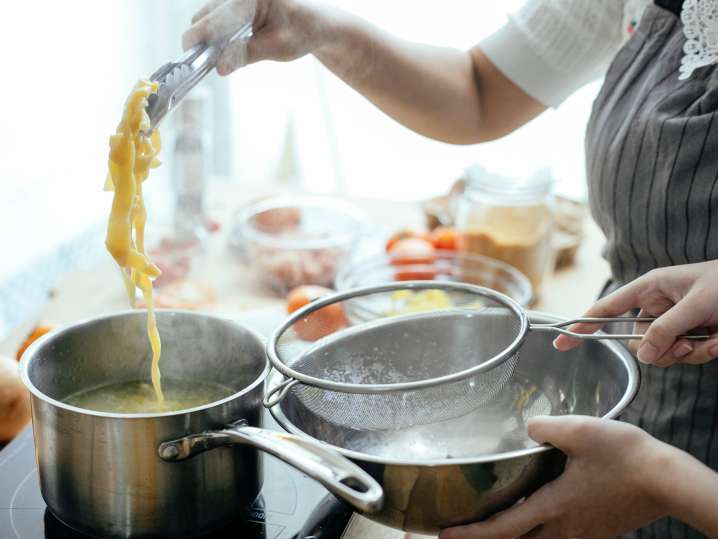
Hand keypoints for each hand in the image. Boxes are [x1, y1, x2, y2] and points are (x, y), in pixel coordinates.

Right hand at [183, 0, 333, 74]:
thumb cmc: (303, 31)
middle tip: (208, 65)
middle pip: (203, 17)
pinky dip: (217, 37)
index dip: (199, 41)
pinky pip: (215, 21)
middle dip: (202, 42)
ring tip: (222, 58)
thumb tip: (218, 67)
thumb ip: (246, 54)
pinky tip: (227, 50)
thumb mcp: (278, 47)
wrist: (317, 22)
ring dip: (209, 40)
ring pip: (206, 19)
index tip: (189, 60)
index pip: (214, 19)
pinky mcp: (234, 6)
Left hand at [439, 416, 670, 538]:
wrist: (669, 480)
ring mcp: (584, 532)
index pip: (503, 528)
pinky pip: (561, 538)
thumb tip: (528, 428)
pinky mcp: (598, 530)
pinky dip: (540, 532)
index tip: (446, 534)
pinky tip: (539, 516)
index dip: (472, 534)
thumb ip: (545, 428)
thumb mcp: (579, 431)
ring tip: (498, 524)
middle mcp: (565, 527)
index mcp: (554, 506)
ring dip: (516, 537)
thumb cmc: (626, 456)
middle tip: (465, 532)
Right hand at [554, 261, 717, 365]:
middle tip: (687, 342)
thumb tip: (643, 355)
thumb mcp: (696, 305)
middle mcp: (657, 307)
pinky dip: (703, 353)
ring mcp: (673, 323)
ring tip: (711, 338)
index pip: (606, 309)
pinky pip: (683, 356)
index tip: (563, 341)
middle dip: (662, 348)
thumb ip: (666, 329)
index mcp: (649, 289)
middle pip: (638, 342)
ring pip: (661, 354)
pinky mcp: (690, 336)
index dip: (583, 325)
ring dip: (687, 352)